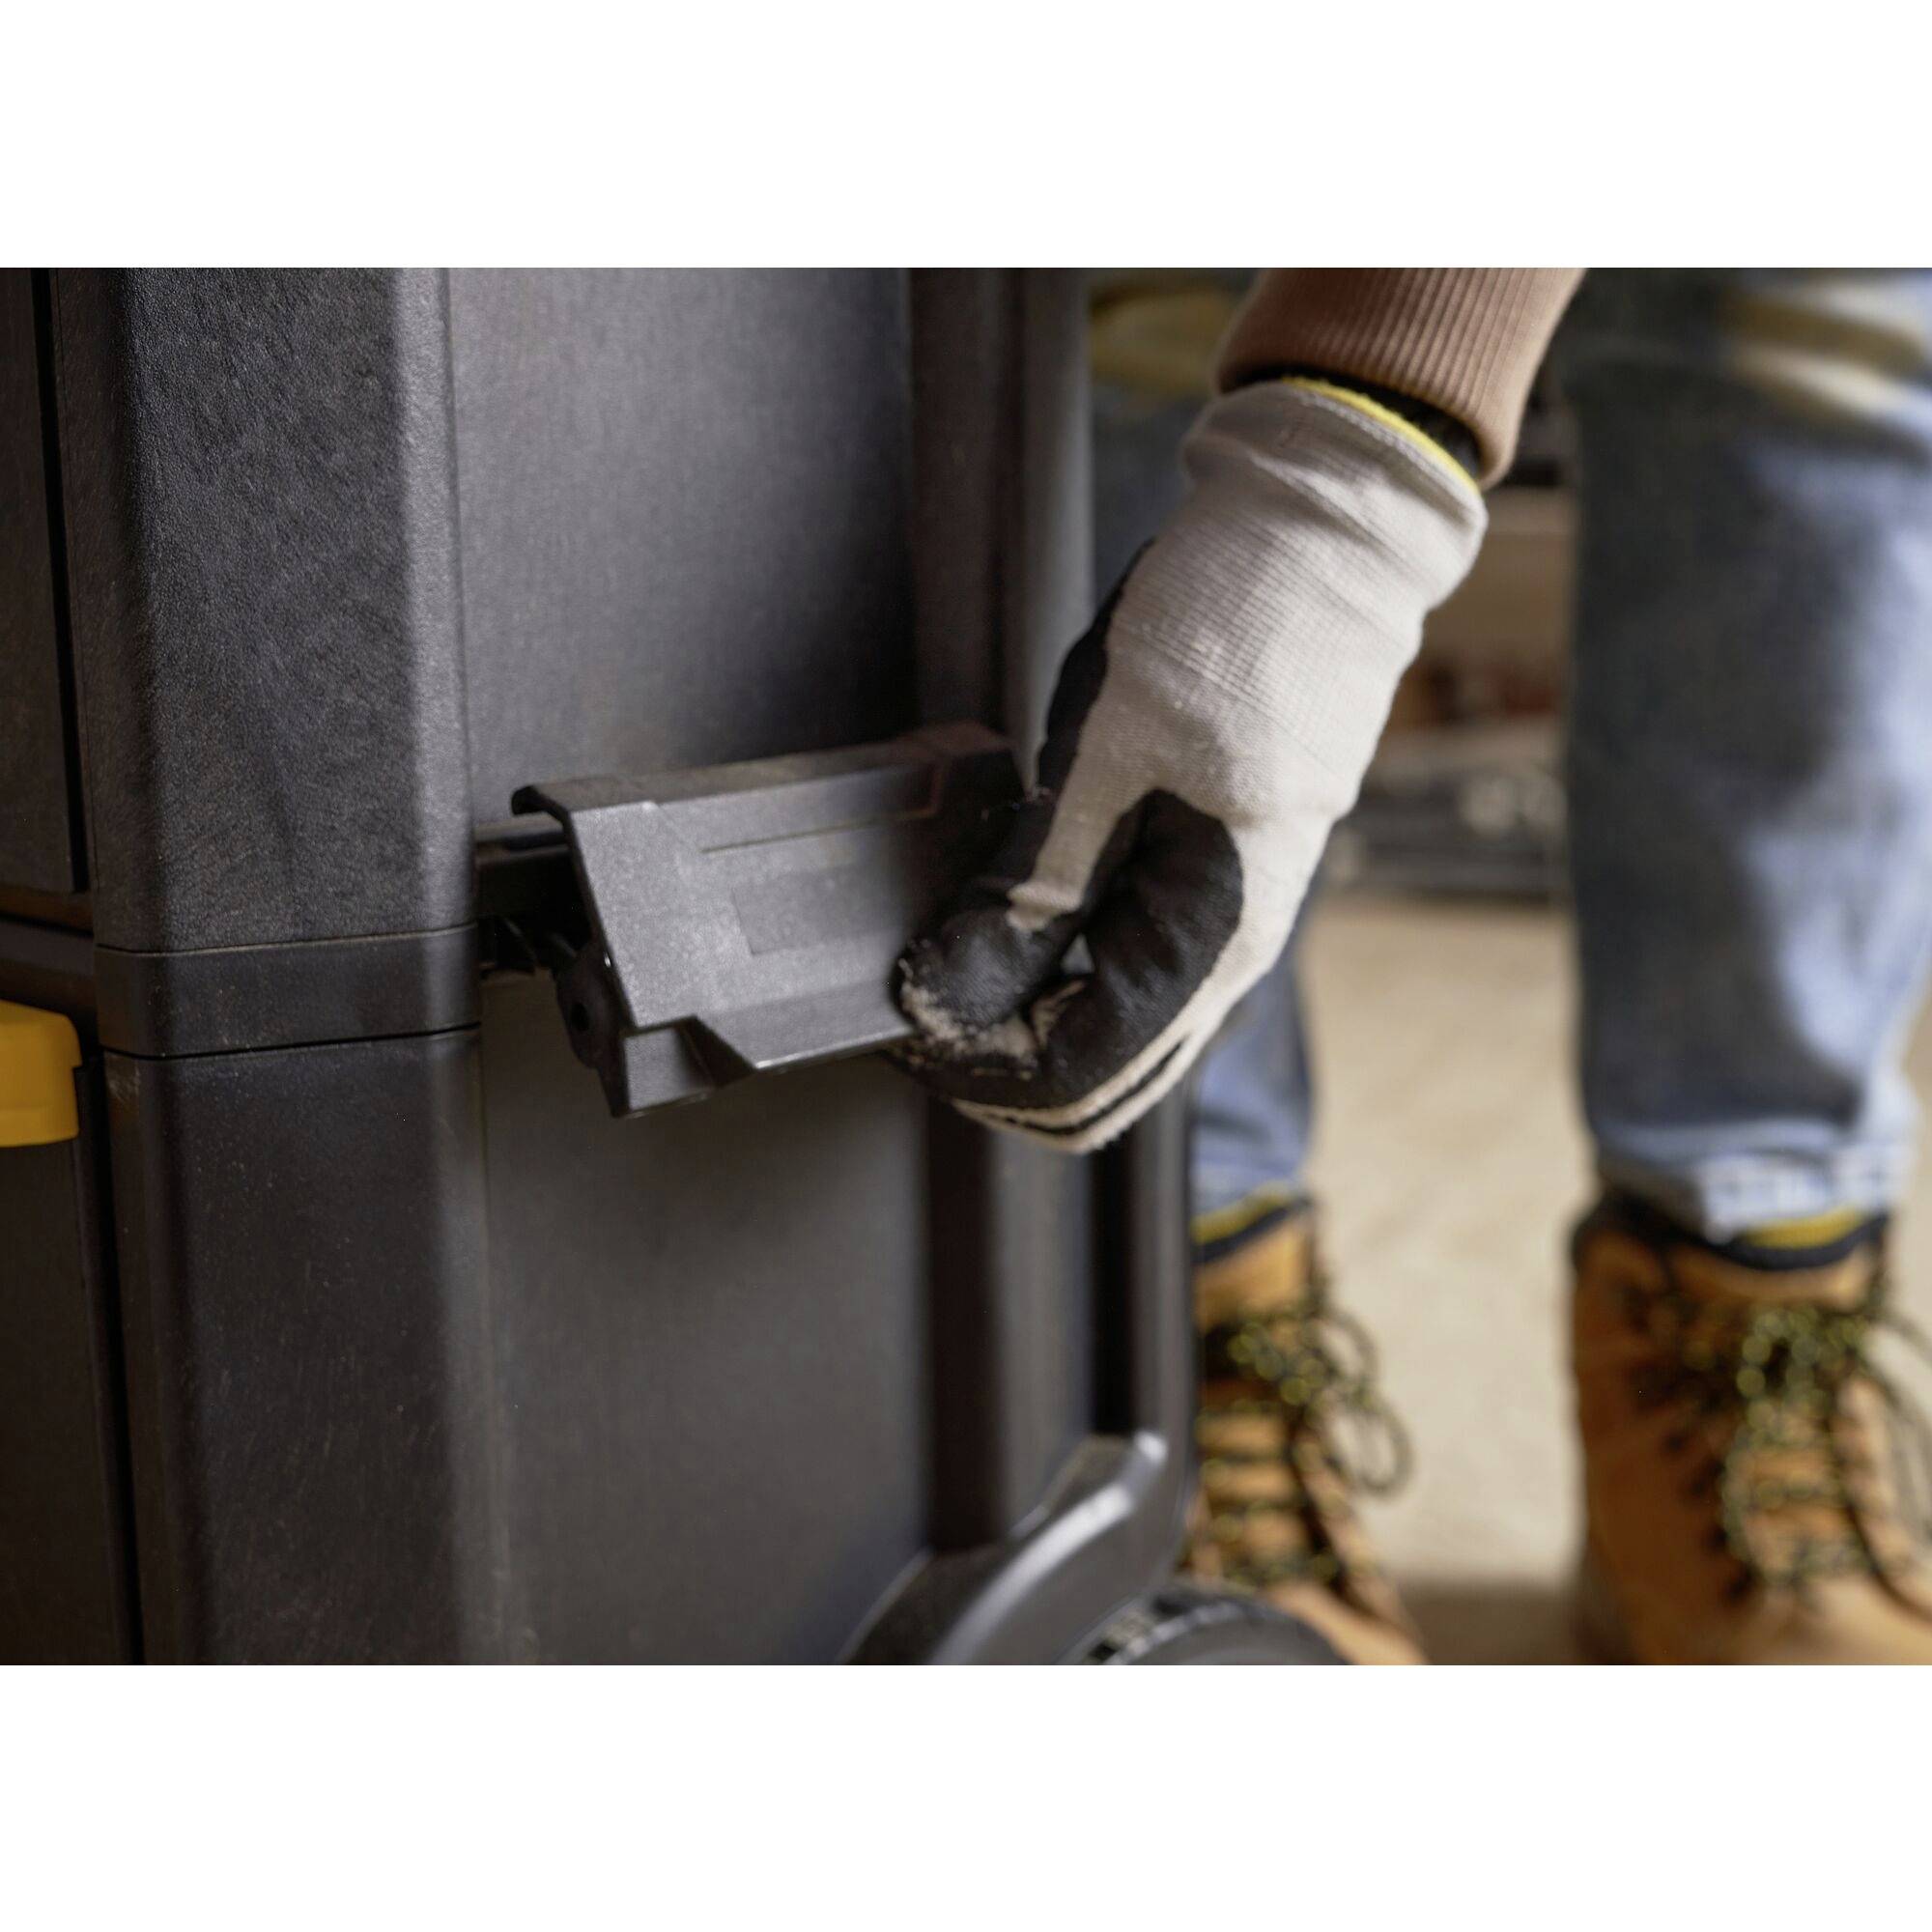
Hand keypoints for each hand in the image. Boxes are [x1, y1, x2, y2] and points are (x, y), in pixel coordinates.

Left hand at [894, 379, 1485, 1150]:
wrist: (1318, 541)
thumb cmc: (1226, 632)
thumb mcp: (1103, 761)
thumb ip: (1028, 893)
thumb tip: (946, 992)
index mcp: (1210, 945)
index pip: (1073, 1081)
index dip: (973, 1069)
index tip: (901, 1016)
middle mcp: (1226, 960)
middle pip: (1097, 1087)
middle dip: (993, 1064)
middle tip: (914, 997)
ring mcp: (1224, 923)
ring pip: (1109, 1031)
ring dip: (1021, 1015)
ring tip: (947, 946)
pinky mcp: (1208, 881)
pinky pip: (1123, 969)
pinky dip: (1054, 966)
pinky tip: (1005, 907)